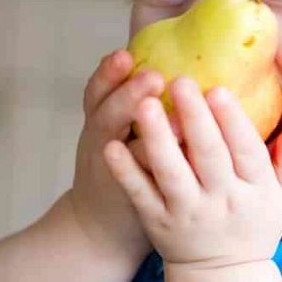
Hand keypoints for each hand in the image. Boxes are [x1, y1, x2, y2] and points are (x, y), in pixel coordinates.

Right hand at [69, 50, 163, 266]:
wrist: (100, 228)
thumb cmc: (117, 166)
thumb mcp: (113, 128)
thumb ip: (132, 98)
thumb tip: (167, 56)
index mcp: (99, 120)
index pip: (97, 91)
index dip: (108, 73)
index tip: (126, 53)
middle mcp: (101, 143)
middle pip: (106, 114)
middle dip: (128, 95)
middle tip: (153, 76)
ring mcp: (115, 174)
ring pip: (125, 151)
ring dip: (149, 135)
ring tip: (174, 120)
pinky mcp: (135, 199)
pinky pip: (145, 185)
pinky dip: (159, 172)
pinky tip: (184, 159)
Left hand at [102, 75, 281, 270]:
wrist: (222, 279)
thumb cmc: (253, 227)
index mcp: (256, 191)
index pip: (247, 151)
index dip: (233, 120)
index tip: (217, 89)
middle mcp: (223, 202)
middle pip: (209, 156)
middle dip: (195, 118)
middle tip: (180, 81)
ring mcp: (188, 214)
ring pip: (172, 173)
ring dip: (158, 138)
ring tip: (143, 104)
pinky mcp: (159, 224)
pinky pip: (142, 195)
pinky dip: (127, 172)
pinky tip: (113, 147)